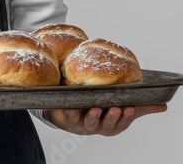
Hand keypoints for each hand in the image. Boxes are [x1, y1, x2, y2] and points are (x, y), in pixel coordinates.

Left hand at [44, 105, 167, 135]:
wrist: (76, 114)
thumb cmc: (104, 110)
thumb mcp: (123, 109)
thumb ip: (142, 108)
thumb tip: (163, 106)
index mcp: (113, 125)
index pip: (122, 124)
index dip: (126, 117)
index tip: (130, 108)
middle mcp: (100, 126)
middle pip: (107, 125)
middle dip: (112, 118)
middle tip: (116, 108)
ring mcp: (85, 123)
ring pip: (90, 123)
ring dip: (93, 117)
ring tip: (96, 108)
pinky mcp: (70, 117)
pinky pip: (69, 115)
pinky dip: (69, 111)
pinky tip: (71, 106)